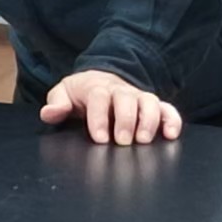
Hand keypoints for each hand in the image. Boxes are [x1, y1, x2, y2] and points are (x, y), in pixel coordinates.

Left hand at [40, 70, 182, 145]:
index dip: (100, 117)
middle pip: (127, 99)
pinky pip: (167, 109)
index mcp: (97, 88)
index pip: (99, 98)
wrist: (100, 80)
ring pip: (150, 102)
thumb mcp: (64, 94)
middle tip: (123, 141)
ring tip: (144, 140)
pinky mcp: (153, 107)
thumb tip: (49, 113)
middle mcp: (121, 91)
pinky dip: (172, 120)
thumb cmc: (81, 93)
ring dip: (149, 121)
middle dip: (126, 120)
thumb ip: (57, 103)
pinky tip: (171, 135)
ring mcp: (139, 98)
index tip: (100, 137)